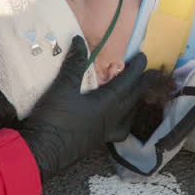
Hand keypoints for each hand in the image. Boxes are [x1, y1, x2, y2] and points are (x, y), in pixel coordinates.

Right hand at [19, 37, 153, 178]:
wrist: (42, 153)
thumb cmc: (54, 120)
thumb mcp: (62, 88)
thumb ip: (74, 64)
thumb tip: (79, 41)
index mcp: (107, 105)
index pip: (127, 83)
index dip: (136, 69)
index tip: (145, 58)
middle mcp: (111, 119)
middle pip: (133, 99)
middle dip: (143, 85)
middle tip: (151, 74)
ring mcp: (105, 133)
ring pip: (128, 116)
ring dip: (134, 103)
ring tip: (135, 94)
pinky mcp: (96, 141)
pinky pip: (118, 129)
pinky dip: (122, 120)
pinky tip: (114, 118)